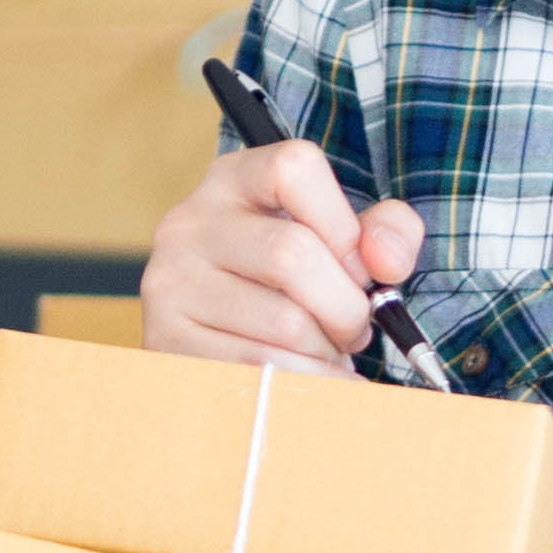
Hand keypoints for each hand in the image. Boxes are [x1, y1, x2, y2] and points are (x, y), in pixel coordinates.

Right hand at [141, 143, 425, 372]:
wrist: (213, 343)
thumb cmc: (289, 288)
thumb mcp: (338, 243)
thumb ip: (386, 234)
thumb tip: (384, 261)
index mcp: (232, 181)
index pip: (293, 168)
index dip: (343, 224)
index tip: (359, 269)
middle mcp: (189, 223)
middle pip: (291, 253)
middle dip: (345, 306)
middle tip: (354, 330)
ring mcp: (170, 283)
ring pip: (283, 323)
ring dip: (326, 352)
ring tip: (326, 355)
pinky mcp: (166, 342)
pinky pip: (260, 370)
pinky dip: (307, 384)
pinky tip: (312, 382)